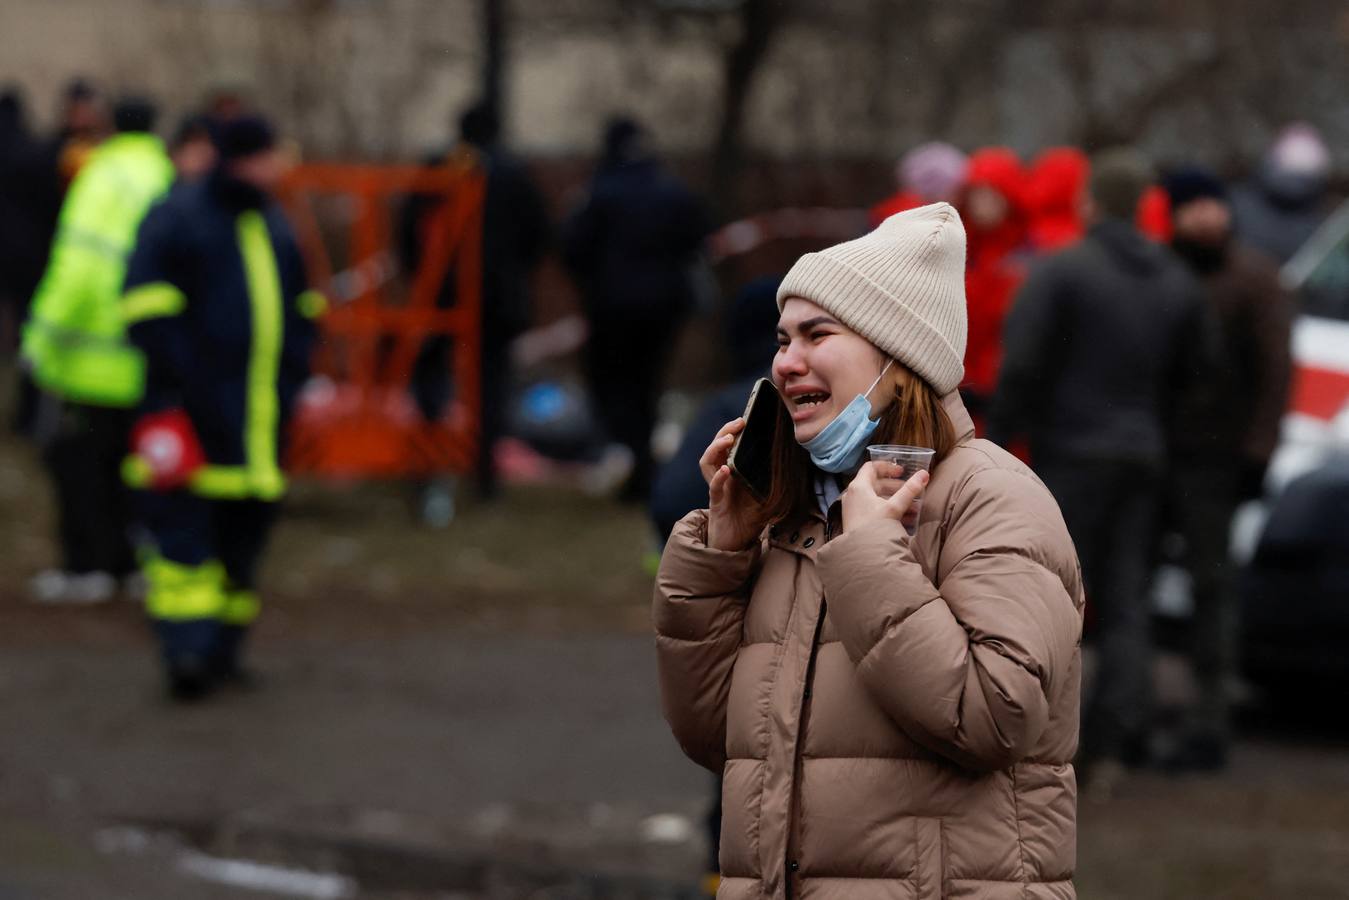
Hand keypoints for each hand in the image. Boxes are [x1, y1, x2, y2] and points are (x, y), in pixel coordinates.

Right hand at [699, 418, 769, 550]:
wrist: (736, 544)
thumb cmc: (751, 518)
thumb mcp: (768, 494)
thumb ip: (776, 480)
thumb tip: (797, 462)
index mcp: (734, 471)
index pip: (729, 444)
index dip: (734, 429)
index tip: (747, 416)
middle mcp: (722, 476)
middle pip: (716, 448)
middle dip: (726, 431)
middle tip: (739, 421)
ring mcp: (717, 489)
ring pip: (708, 463)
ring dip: (716, 448)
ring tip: (728, 439)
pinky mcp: (716, 504)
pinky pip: (714, 487)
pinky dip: (719, 478)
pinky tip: (726, 470)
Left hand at [841, 462, 928, 533]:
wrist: (860, 554)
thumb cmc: (874, 527)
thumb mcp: (895, 507)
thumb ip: (910, 490)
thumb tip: (924, 474)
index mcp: (858, 486)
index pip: (871, 467)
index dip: (887, 467)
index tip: (902, 472)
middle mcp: (852, 495)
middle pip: (876, 483)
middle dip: (896, 487)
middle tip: (911, 490)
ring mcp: (853, 508)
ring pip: (876, 498)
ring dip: (895, 500)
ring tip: (913, 508)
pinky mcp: (856, 520)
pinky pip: (873, 509)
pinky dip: (888, 510)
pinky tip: (904, 520)